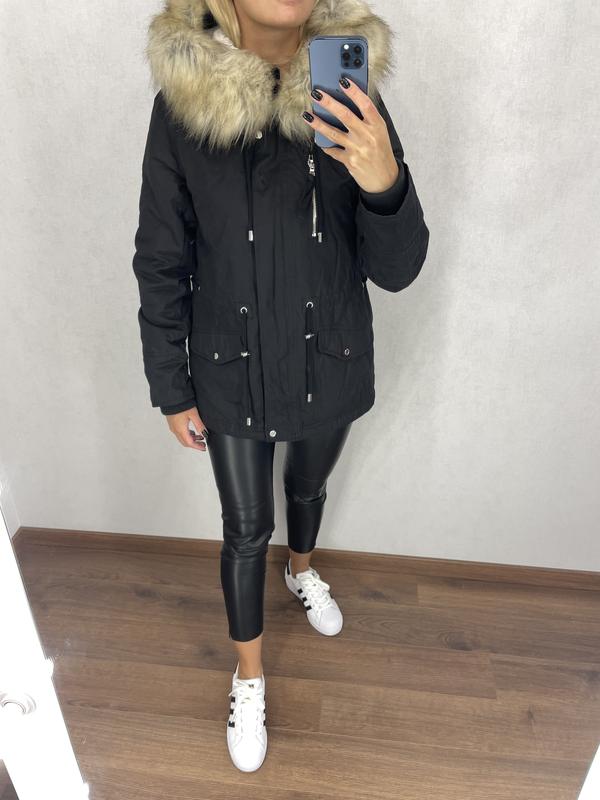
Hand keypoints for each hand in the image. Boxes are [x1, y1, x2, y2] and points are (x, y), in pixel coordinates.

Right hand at [165, 406, 208, 450]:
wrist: (172, 398)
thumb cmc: (182, 405)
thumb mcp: (194, 414)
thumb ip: (200, 425)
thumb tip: (205, 433)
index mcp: (181, 429)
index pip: (189, 443)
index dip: (197, 447)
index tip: (203, 448)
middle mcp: (175, 430)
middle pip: (185, 442)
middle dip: (195, 444)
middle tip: (203, 444)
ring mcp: (173, 427)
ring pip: (182, 438)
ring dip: (191, 439)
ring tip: (200, 437)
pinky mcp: (172, 423)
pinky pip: (179, 433)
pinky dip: (187, 435)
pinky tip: (192, 431)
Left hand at [303, 77, 400, 193]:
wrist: (384, 178)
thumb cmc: (381, 151)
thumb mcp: (380, 132)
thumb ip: (367, 118)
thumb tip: (348, 100)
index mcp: (377, 125)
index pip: (365, 104)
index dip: (354, 92)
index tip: (343, 81)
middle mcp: (367, 136)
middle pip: (345, 116)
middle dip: (329, 103)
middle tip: (316, 94)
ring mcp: (357, 149)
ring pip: (334, 133)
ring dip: (319, 124)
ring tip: (307, 115)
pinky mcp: (349, 161)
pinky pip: (333, 150)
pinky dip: (325, 145)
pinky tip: (318, 139)